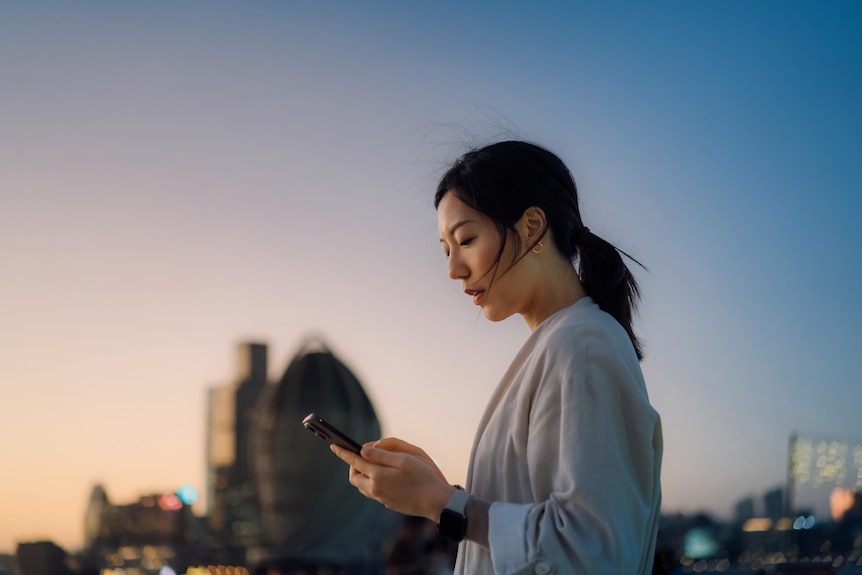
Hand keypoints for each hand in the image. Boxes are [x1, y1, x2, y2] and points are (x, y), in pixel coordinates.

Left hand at [330, 440, 455, 521]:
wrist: (434, 501)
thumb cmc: (422, 476)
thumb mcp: (403, 459)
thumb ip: (381, 454)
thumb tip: (363, 450)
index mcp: (377, 475)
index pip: (354, 461)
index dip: (343, 452)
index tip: (334, 445)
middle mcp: (375, 488)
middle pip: (354, 477)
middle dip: (353, 465)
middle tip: (360, 456)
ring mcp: (381, 498)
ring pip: (362, 486)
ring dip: (362, 475)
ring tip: (370, 465)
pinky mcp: (388, 504)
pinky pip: (373, 492)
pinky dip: (372, 482)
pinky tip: (383, 478)